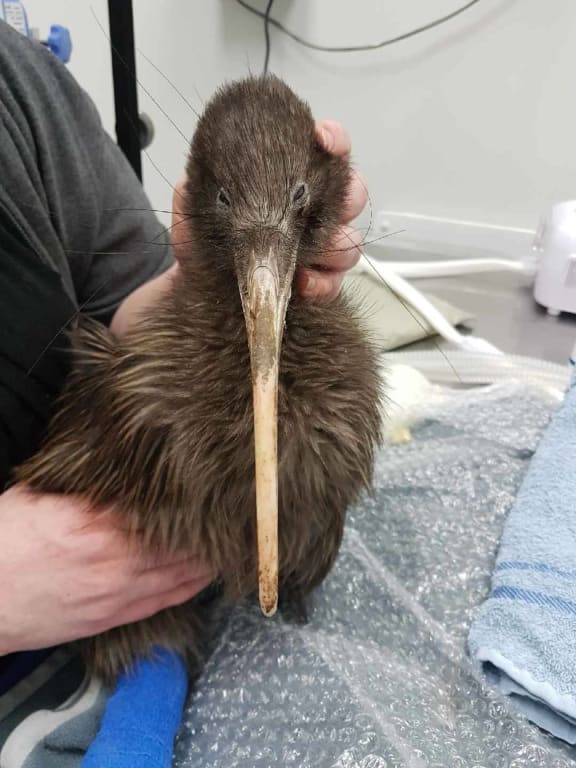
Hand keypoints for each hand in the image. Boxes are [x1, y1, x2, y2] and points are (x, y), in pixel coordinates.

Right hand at [0, 485, 214, 654]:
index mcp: (95, 524)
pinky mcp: (113, 617)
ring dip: (208, 556)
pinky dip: (192, 585)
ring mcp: (117, 593)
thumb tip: (119, 470)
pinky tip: (207, 572)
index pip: (159, 507)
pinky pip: (167, 600)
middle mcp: (115, 560)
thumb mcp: (39, 497)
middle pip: (180, 541)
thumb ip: (84, 488)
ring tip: (230, 538)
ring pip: (181, 573)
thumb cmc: (5, 542)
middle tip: (233, 510)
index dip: (189, 496)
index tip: (211, 484)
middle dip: (208, 526)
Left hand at [170, 120, 366, 302]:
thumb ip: (196, 190)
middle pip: (355, 195)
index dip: (335, 140)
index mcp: (294, 182)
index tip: (321, 137)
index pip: (329, 150)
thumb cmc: (206, 244)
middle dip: (348, 198)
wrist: (201, 288)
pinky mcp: (320, 284)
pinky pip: (335, 283)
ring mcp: (322, 249)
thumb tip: (195, 180)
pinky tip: (302, 282)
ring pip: (351, 242)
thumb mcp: (195, 209)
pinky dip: (323, 283)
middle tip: (322, 207)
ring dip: (335, 246)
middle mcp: (315, 211)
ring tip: (307, 254)